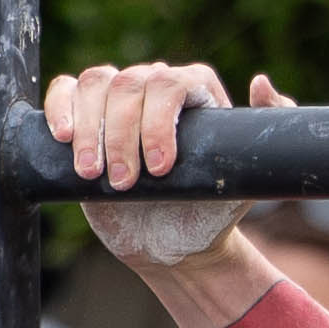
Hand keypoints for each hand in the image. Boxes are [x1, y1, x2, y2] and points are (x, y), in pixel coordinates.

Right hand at [47, 61, 292, 261]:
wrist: (175, 245)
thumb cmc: (211, 211)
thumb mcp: (246, 179)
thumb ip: (269, 130)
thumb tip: (261, 82)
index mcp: (195, 91)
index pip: (171, 84)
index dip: (159, 122)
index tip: (161, 169)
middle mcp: (155, 88)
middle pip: (128, 84)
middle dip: (123, 136)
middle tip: (126, 183)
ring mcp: (118, 101)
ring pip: (95, 84)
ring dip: (91, 130)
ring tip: (94, 175)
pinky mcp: (85, 118)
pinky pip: (65, 91)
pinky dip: (59, 107)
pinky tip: (63, 138)